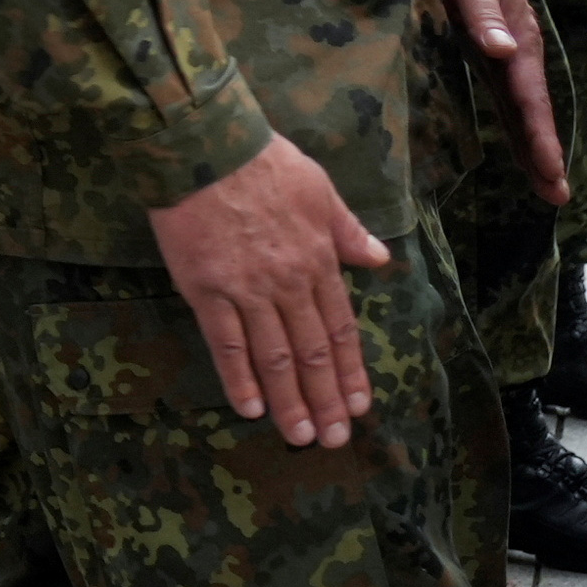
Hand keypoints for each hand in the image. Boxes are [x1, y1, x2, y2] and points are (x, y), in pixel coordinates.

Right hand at [144, 135, 391, 445]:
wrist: (206, 148)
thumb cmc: (263, 162)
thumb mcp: (320, 189)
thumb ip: (347, 229)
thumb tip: (380, 257)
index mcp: (319, 260)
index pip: (340, 328)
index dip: (351, 370)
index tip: (360, 405)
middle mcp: (289, 284)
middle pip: (312, 353)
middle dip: (326, 400)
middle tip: (334, 439)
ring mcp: (247, 291)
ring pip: (275, 358)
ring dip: (290, 401)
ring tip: (300, 436)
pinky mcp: (207, 291)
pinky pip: (226, 345)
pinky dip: (240, 379)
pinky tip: (251, 409)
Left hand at [425, 0, 568, 207]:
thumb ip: (483, 17)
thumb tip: (501, 50)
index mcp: (518, 43)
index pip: (529, 99)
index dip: (539, 137)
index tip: (550, 171)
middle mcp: (518, 57)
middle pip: (533, 114)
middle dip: (545, 155)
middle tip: (557, 196)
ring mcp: (509, 60)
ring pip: (524, 112)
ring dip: (536, 149)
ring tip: (550, 187)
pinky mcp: (495, 60)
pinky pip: (510, 103)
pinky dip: (521, 130)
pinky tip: (526, 153)